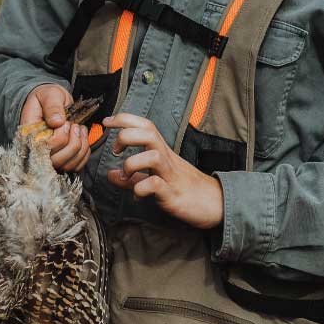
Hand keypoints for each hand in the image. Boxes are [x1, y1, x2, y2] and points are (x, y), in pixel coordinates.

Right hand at [20, 83, 91, 172]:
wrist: (52, 101)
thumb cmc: (48, 98)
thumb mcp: (49, 94)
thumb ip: (52, 106)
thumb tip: (57, 122)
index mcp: (29, 135)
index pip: (45, 147)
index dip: (61, 136)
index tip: (66, 121)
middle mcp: (37, 150)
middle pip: (57, 160)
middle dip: (73, 143)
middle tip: (75, 126)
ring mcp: (49, 157)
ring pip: (68, 165)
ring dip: (81, 147)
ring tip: (80, 130)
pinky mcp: (61, 159)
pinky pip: (76, 166)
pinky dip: (84, 153)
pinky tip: (83, 138)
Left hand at [102, 113, 224, 229]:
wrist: (216, 204)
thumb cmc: (185, 189)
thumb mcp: (155, 180)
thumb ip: (132, 177)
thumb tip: (110, 174)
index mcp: (162, 152)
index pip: (145, 125)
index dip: (124, 119)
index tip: (107, 122)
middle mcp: (167, 159)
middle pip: (148, 133)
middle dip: (125, 136)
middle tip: (115, 151)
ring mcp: (171, 175)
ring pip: (152, 156)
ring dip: (131, 164)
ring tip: (124, 176)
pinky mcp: (173, 194)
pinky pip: (155, 185)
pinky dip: (140, 188)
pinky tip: (137, 195)